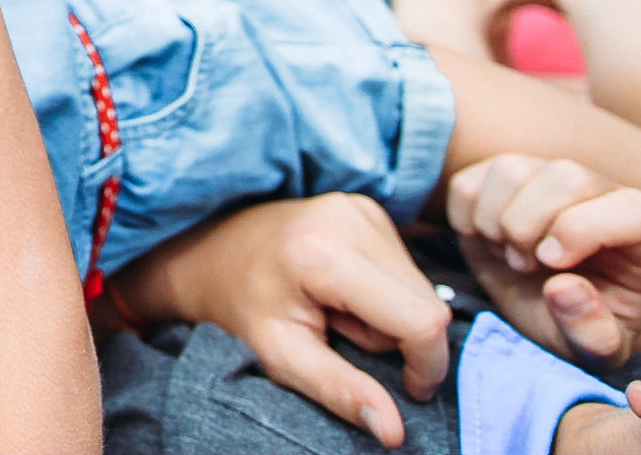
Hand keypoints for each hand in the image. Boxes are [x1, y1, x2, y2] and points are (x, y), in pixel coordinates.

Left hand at [114, 193, 450, 448]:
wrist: (213, 253)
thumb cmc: (240, 306)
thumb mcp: (281, 356)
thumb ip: (339, 391)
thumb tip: (394, 432)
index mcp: (323, 253)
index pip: (420, 319)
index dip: (426, 363)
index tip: (406, 387)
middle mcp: (348, 218)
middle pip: (427, 303)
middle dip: (398, 338)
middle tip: (341, 334)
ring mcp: (360, 207)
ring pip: (422, 288)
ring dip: (390, 316)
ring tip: (334, 311)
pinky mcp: (367, 208)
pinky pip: (407, 268)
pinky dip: (385, 292)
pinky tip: (342, 290)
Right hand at [447, 155, 640, 365]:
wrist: (542, 310)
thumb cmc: (580, 326)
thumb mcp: (597, 350)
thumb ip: (592, 332)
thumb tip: (563, 288)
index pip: (634, 210)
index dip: (585, 231)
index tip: (551, 264)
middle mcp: (603, 196)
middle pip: (566, 177)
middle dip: (529, 227)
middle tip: (524, 265)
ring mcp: (552, 178)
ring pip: (514, 170)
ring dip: (495, 219)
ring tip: (508, 254)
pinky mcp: (507, 176)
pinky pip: (470, 178)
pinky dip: (466, 214)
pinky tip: (488, 241)